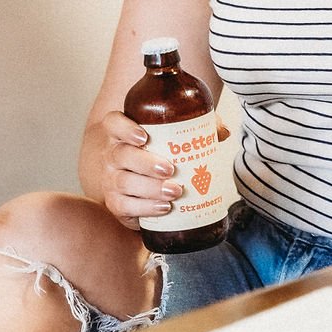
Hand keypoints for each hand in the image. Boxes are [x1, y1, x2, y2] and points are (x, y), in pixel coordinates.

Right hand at [94, 110, 182, 228]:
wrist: (123, 175)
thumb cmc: (150, 150)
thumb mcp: (165, 135)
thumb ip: (192, 129)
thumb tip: (222, 132)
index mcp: (119, 132)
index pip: (114, 123)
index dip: (125, 128)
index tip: (144, 136)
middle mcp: (111, 154)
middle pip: (122, 155)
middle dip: (146, 163)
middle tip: (169, 169)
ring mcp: (109, 179)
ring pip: (123, 182)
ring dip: (150, 188)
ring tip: (175, 191)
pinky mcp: (114, 202)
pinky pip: (124, 206)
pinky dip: (145, 208)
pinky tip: (164, 207)